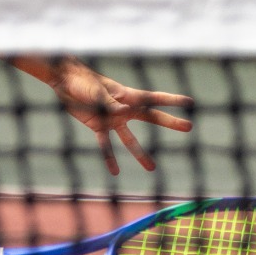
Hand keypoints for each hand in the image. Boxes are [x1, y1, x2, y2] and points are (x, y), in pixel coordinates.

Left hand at [49, 61, 192, 173]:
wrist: (64, 82)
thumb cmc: (83, 82)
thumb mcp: (98, 93)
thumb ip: (110, 105)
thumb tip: (124, 113)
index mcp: (128, 95)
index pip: (155, 98)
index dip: (173, 100)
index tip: (191, 103)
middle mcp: (124, 108)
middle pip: (151, 117)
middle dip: (170, 122)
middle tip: (189, 128)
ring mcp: (112, 119)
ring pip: (130, 139)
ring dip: (140, 154)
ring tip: (152, 169)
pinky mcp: (98, 126)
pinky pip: (106, 145)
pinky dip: (110, 157)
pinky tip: (116, 172)